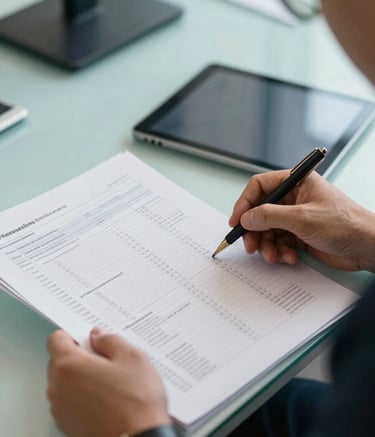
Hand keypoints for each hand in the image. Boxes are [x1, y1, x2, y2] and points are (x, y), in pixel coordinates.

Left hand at [47, 328, 169, 436]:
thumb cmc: (136, 402)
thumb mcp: (132, 357)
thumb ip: (110, 340)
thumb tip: (99, 336)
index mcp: (69, 366)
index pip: (56, 339)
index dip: (74, 335)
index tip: (89, 338)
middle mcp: (58, 388)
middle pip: (59, 361)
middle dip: (79, 356)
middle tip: (106, 360)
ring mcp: (61, 410)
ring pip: (64, 382)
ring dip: (81, 378)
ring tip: (110, 382)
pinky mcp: (68, 426)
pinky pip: (69, 402)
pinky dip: (82, 397)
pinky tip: (107, 399)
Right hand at [229, 170, 374, 271]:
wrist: (367, 247)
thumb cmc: (345, 224)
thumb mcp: (302, 218)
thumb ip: (269, 216)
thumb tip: (246, 218)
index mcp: (296, 182)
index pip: (260, 186)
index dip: (245, 203)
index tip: (236, 221)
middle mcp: (294, 198)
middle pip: (260, 211)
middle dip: (255, 231)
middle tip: (250, 246)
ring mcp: (296, 217)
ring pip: (268, 230)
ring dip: (267, 245)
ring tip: (273, 256)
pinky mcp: (299, 235)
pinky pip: (279, 242)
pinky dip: (280, 252)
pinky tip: (290, 258)